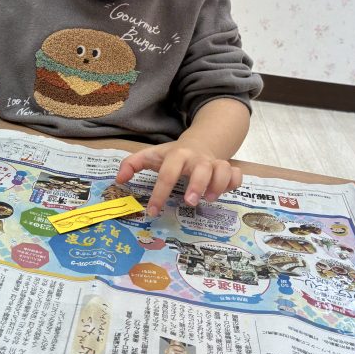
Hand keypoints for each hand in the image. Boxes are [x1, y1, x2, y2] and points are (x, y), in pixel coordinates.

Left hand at [116, 139, 241, 216]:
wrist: (200, 142)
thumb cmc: (172, 155)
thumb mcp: (151, 156)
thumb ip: (132, 164)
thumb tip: (118, 180)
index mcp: (177, 155)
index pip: (167, 173)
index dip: (159, 193)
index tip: (153, 211)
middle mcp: (197, 159)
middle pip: (201, 168)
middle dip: (197, 185)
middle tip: (189, 202)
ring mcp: (214, 163)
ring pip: (223, 169)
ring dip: (218, 185)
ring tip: (209, 199)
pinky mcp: (228, 168)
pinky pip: (236, 175)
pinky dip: (234, 183)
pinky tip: (225, 193)